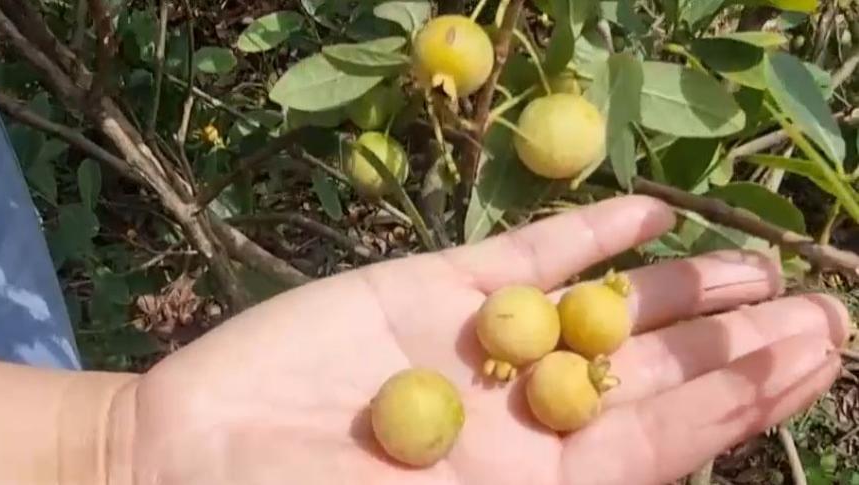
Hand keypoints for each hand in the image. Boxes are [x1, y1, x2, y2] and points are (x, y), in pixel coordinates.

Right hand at [114, 196, 847, 484]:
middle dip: (734, 346)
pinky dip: (588, 235)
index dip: (737, 400)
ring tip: (756, 268)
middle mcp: (522, 417)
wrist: (190, 456)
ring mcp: (483, 350)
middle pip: (650, 378)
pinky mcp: (435, 292)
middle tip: (821, 311)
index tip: (808, 358)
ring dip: (678, 292)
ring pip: (603, 313)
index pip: (660, 444)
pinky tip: (651, 214)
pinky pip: (528, 257)